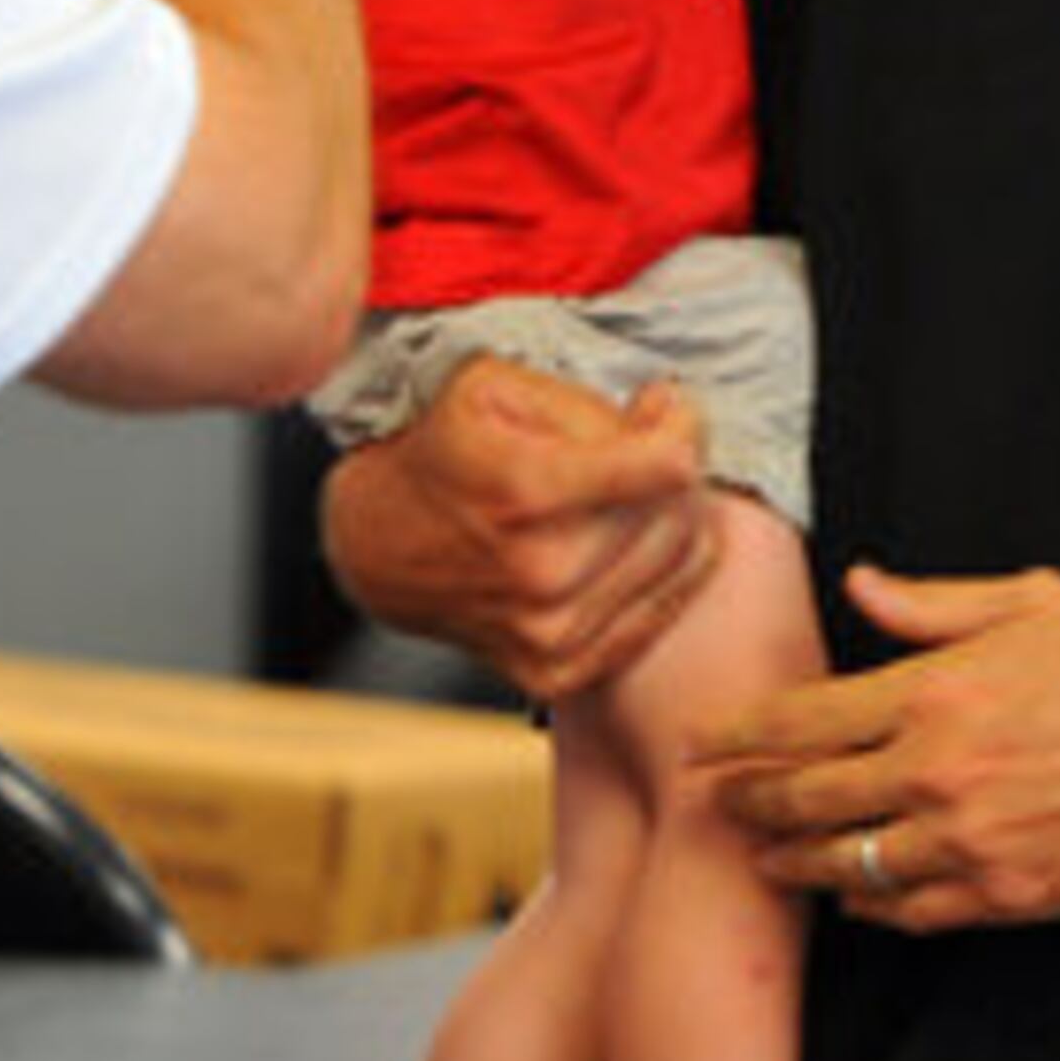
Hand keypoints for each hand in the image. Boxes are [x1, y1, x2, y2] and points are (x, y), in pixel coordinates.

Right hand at [319, 357, 719, 701]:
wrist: (379, 544)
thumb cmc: (440, 453)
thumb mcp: (493, 386)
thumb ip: (586, 401)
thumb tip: (663, 421)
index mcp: (524, 493)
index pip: (669, 466)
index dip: (681, 424)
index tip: (662, 406)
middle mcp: (542, 574)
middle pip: (680, 514)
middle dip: (680, 466)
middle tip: (650, 440)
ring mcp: (549, 635)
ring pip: (679, 564)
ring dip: (677, 515)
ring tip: (638, 487)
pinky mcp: (556, 674)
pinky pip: (659, 617)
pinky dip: (663, 572)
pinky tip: (631, 538)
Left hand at [695, 563, 1059, 932]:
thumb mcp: (1027, 603)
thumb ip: (930, 605)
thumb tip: (860, 585)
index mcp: (933, 692)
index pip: (803, 720)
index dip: (740, 735)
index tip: (703, 742)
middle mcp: (935, 769)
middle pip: (806, 797)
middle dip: (747, 801)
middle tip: (711, 802)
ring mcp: (967, 838)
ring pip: (847, 862)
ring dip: (793, 862)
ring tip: (761, 857)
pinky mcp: (1003, 892)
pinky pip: (911, 908)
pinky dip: (870, 903)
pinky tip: (850, 894)